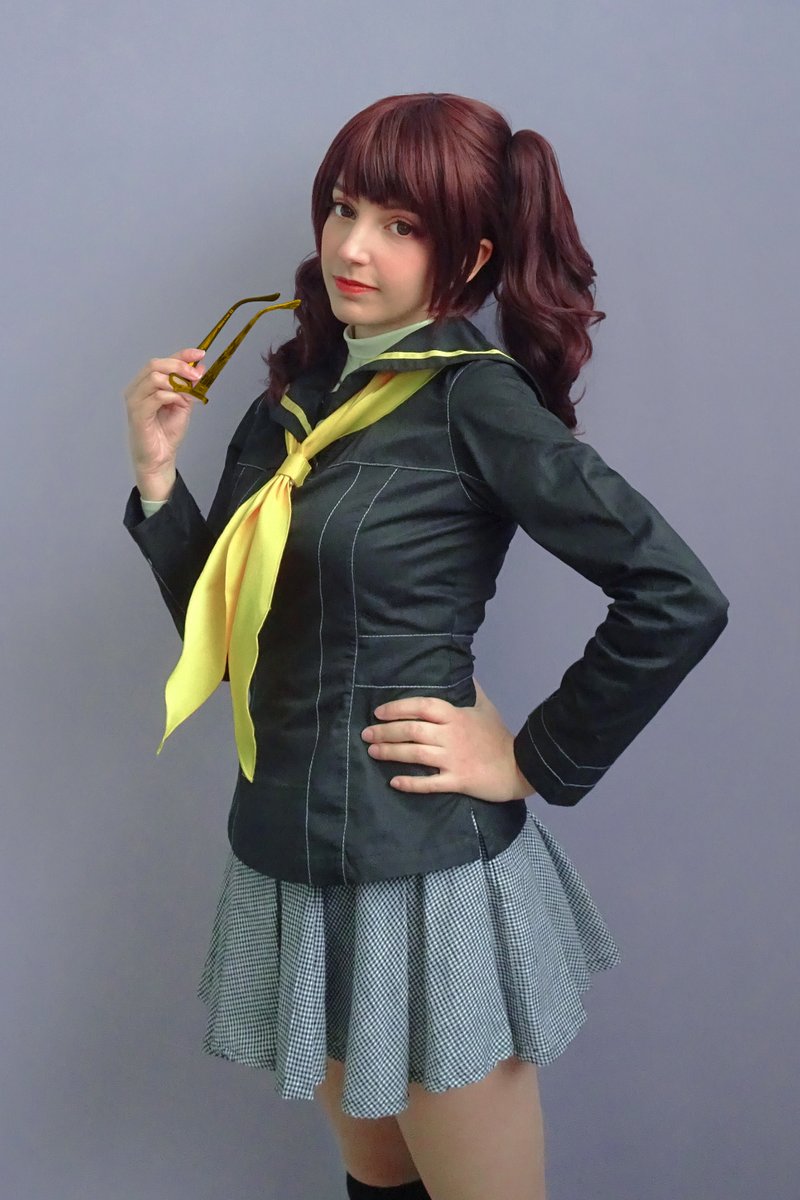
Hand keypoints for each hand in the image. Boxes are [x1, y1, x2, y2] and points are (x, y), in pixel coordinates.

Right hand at [123, 348, 206, 481]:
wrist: (160, 458)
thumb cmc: (167, 433)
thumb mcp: (183, 404)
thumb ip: (188, 386)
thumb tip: (199, 368)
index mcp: (145, 384)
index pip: (162, 361)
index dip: (181, 354)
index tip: (200, 353)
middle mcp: (136, 389)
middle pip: (155, 364)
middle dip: (179, 366)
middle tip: (196, 375)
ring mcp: (134, 400)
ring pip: (154, 377)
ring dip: (176, 382)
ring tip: (188, 393)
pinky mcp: (137, 414)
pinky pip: (156, 396)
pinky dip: (171, 396)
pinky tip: (179, 402)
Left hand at [361, 678, 536, 801]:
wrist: (521, 766)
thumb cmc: (499, 736)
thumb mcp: (486, 708)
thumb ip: (472, 691)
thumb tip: (464, 671)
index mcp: (456, 715)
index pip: (421, 706)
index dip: (397, 708)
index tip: (378, 712)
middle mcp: (451, 735)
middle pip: (412, 730)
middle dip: (385, 732)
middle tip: (366, 734)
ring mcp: (454, 759)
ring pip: (415, 754)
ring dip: (391, 752)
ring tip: (372, 752)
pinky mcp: (458, 780)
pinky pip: (430, 783)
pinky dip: (410, 783)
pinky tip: (394, 782)